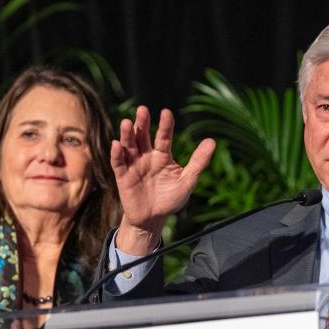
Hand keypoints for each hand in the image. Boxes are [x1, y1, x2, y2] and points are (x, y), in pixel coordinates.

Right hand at [110, 106, 214, 254]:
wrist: (153, 219)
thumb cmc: (171, 198)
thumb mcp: (188, 181)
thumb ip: (198, 162)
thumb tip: (212, 141)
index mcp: (162, 155)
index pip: (164, 136)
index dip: (165, 125)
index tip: (166, 113)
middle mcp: (147, 156)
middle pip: (143, 136)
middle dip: (142, 123)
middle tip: (143, 110)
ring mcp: (134, 165)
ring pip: (129, 146)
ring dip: (127, 134)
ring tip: (127, 123)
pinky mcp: (123, 176)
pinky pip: (118, 163)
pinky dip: (116, 153)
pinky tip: (117, 144)